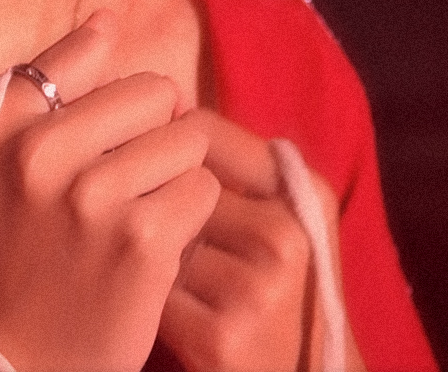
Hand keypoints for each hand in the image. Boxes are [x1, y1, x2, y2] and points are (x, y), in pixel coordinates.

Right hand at [0, 12, 221, 371]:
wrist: (26, 358)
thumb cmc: (23, 253)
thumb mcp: (4, 162)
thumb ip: (51, 82)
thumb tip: (109, 18)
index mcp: (3, 125)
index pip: (98, 58)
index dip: (117, 106)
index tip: (96, 151)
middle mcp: (42, 152)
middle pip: (158, 96)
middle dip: (156, 140)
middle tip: (120, 195)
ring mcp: (94, 196)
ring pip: (188, 142)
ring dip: (177, 181)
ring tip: (137, 221)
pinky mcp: (142, 240)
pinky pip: (203, 192)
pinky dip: (191, 221)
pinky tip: (156, 250)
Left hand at [158, 112, 354, 371]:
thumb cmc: (284, 294)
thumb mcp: (287, 221)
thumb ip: (237, 169)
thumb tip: (160, 110)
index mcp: (305, 193)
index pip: (203, 130)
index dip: (161, 143)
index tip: (145, 162)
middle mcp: (286, 235)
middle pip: (172, 185)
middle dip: (150, 204)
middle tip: (147, 223)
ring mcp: (255, 289)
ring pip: (155, 237)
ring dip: (143, 254)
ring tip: (155, 270)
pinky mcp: (220, 337)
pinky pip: (150, 292)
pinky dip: (142, 300)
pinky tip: (155, 309)